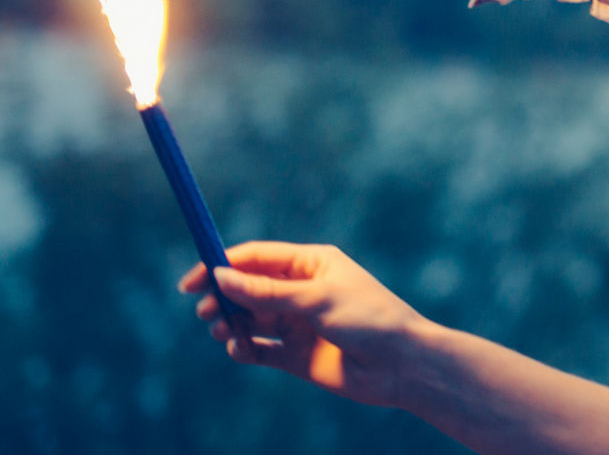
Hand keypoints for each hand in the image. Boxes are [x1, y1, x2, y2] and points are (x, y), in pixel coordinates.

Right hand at [180, 241, 431, 407]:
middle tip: (204, 310)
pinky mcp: (295, 355)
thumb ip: (267, 292)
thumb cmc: (369, 320)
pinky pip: (258, 350)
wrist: (401, 365)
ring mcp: (297, 323)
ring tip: (222, 330)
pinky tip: (239, 349)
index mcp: (312, 264)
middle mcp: (302, 291)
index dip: (222, 265)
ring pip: (249, 319)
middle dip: (222, 297)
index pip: (258, 257)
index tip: (193, 280)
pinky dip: (243, 349)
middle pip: (248, 288)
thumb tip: (220, 277)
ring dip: (229, 323)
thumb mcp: (316, 300)